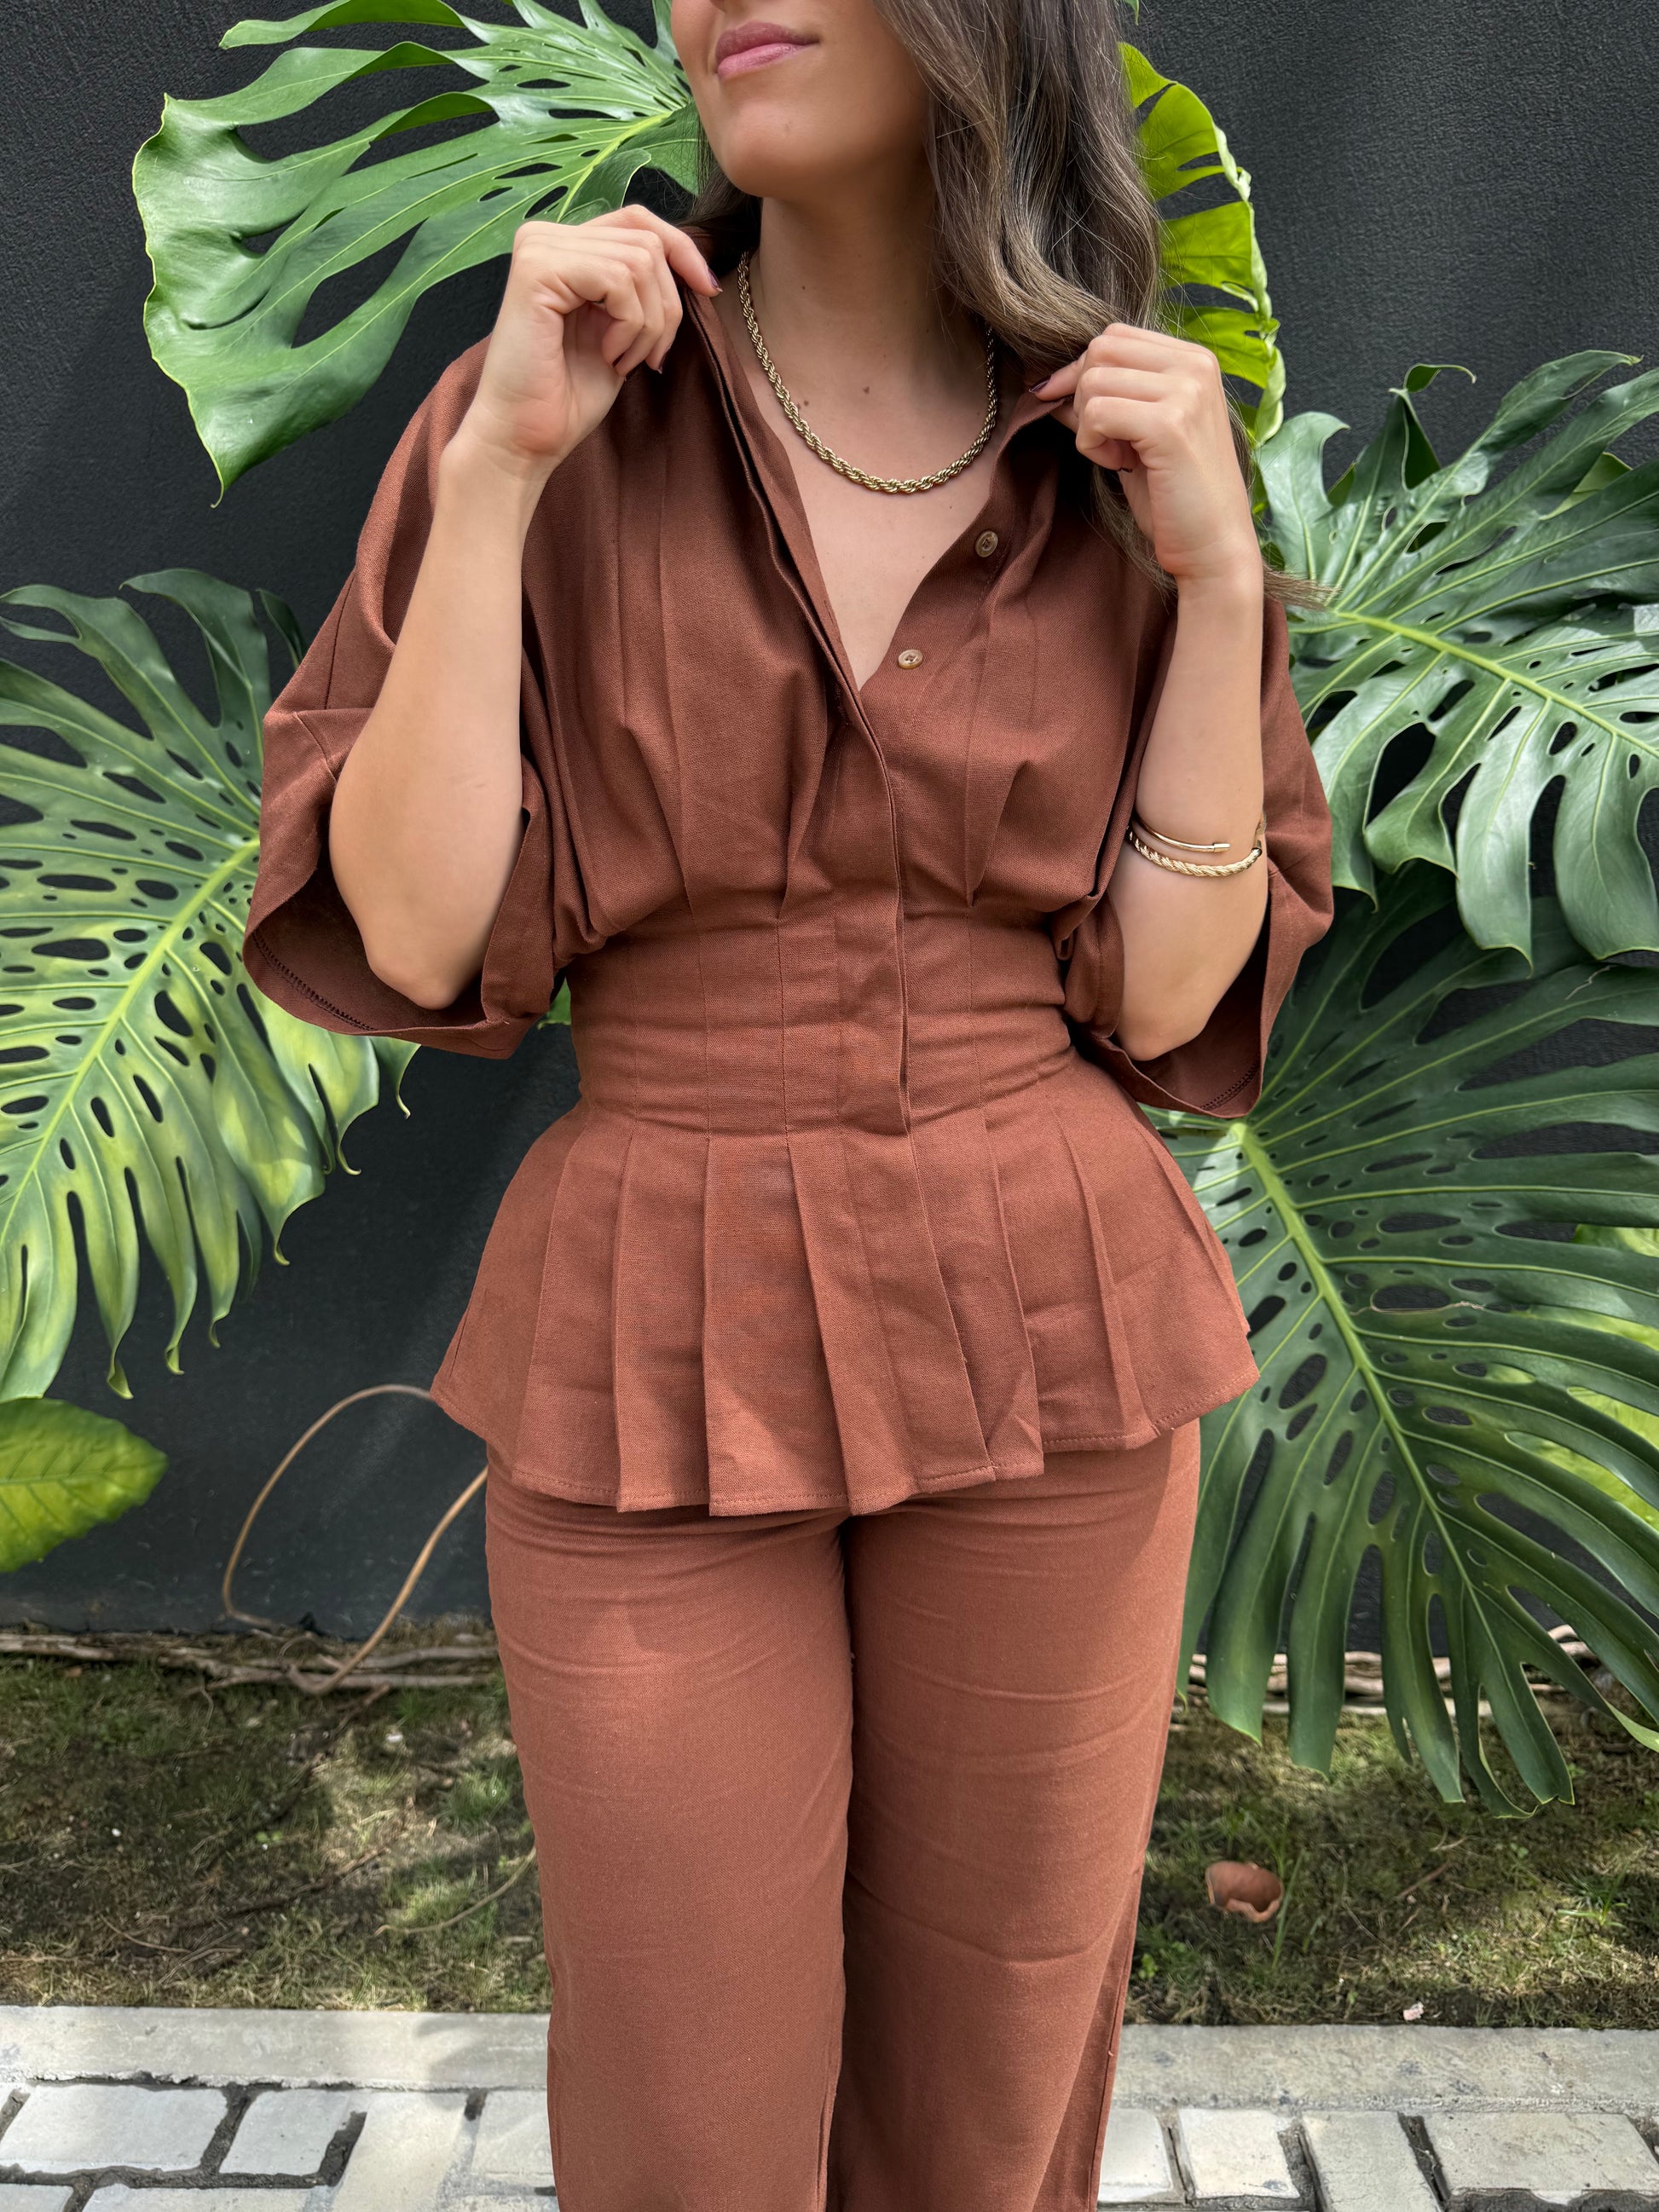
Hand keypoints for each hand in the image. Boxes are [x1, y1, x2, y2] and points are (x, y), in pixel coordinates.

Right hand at [454, 207, 719, 481]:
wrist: (526, 437)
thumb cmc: (569, 395)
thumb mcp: (622, 332)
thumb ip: (643, 290)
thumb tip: (696, 268)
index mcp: (566, 247)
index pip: (638, 220)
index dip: (682, 249)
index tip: (708, 290)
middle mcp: (547, 237)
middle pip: (647, 241)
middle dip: (666, 307)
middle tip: (647, 358)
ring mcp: (539, 248)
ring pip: (640, 261)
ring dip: (648, 325)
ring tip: (622, 361)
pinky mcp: (537, 268)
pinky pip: (618, 279)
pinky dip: (629, 326)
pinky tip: (608, 356)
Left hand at [1030, 326, 1259, 589]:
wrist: (1211, 545)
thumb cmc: (1174, 495)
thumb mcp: (1136, 435)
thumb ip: (1105, 400)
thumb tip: (1048, 384)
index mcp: (1194, 360)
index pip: (1115, 336)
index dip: (1083, 373)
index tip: (1084, 417)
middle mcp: (1194, 366)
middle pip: (1100, 350)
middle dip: (1084, 396)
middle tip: (1104, 440)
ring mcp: (1185, 391)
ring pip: (1094, 380)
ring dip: (1088, 425)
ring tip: (1117, 456)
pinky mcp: (1169, 424)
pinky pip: (1096, 414)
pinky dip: (1092, 444)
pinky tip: (1119, 465)